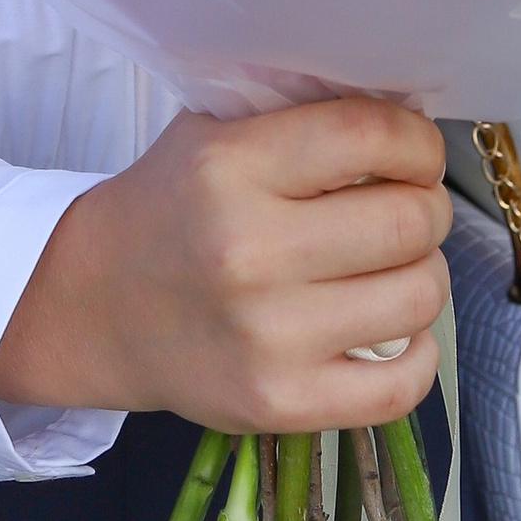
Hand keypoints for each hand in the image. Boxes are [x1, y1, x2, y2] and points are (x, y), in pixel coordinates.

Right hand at [0, 97, 450, 430]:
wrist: (95, 306)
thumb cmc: (171, 209)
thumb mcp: (213, 134)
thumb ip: (298, 117)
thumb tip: (406, 116)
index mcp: (230, 167)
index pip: (370, 136)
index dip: (416, 142)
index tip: (413, 153)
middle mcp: (249, 250)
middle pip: (409, 221)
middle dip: (425, 208)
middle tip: (404, 209)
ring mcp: (267, 336)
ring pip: (418, 298)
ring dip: (422, 275)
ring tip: (391, 268)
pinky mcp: (281, 404)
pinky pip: (402, 385)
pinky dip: (418, 354)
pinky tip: (391, 331)